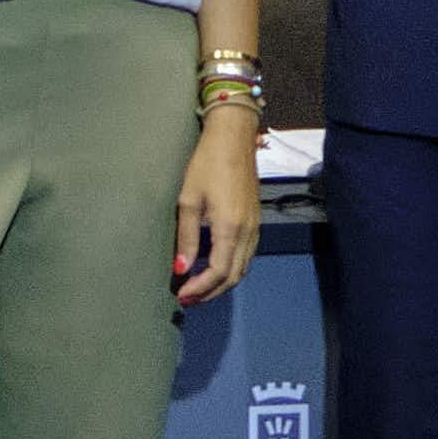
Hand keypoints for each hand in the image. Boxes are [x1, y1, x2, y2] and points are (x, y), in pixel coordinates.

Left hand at [175, 112, 266, 304]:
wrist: (233, 140)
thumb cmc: (207, 165)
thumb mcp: (188, 200)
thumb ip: (187, 238)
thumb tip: (181, 269)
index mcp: (230, 228)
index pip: (218, 272)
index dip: (200, 288)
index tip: (181, 294)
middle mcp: (247, 233)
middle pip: (233, 276)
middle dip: (210, 292)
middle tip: (187, 298)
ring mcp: (255, 228)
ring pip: (242, 269)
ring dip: (221, 283)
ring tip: (198, 288)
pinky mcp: (256, 222)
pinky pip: (246, 256)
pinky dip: (231, 269)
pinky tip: (213, 268)